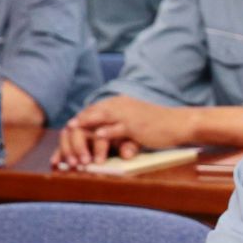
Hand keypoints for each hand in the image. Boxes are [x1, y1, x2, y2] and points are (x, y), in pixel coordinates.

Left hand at [52, 95, 190, 167]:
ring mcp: (127, 114)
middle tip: (63, 137)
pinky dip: (107, 131)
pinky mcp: (137, 125)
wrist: (179, 123)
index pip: (90, 112)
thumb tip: (98, 136)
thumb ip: (115, 126)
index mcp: (117, 104)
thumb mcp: (132, 123)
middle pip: (90, 114)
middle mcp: (119, 106)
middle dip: (76, 127)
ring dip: (86, 126)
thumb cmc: (156, 127)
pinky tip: (98, 135)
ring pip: (100, 118)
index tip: (64, 139)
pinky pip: (118, 127)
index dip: (76, 125)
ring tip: (72, 130)